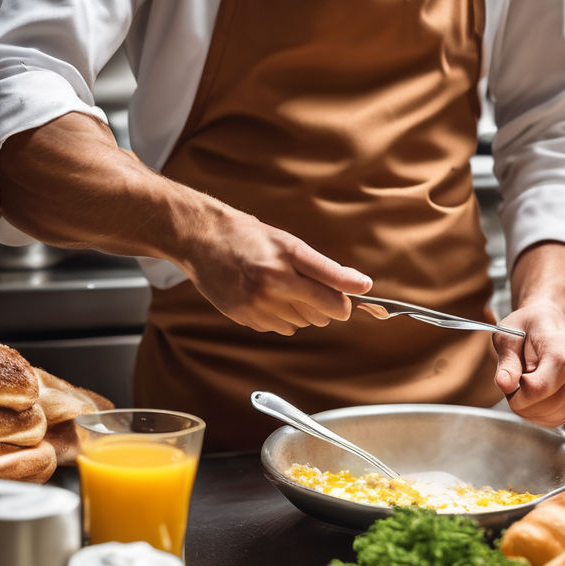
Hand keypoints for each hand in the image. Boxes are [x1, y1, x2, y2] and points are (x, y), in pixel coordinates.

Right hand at [186, 205, 372, 335]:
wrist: (203, 241)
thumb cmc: (250, 237)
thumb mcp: (289, 243)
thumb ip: (324, 268)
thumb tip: (360, 285)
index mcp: (287, 258)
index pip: (331, 289)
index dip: (348, 298)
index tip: (356, 295)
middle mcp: (272, 283)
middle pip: (321, 313)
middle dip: (325, 304)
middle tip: (310, 285)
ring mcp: (257, 304)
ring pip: (302, 323)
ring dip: (303, 311)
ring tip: (284, 288)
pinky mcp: (245, 317)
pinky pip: (281, 328)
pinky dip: (282, 317)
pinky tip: (267, 297)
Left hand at [492, 299, 564, 426]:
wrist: (549, 323)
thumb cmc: (529, 327)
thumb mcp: (508, 335)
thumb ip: (507, 362)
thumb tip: (504, 384)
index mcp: (560, 352)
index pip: (539, 388)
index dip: (516, 391)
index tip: (509, 376)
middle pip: (540, 407)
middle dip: (518, 398)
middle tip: (516, 375)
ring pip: (545, 418)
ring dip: (527, 406)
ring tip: (525, 381)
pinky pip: (551, 420)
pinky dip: (535, 412)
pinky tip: (531, 394)